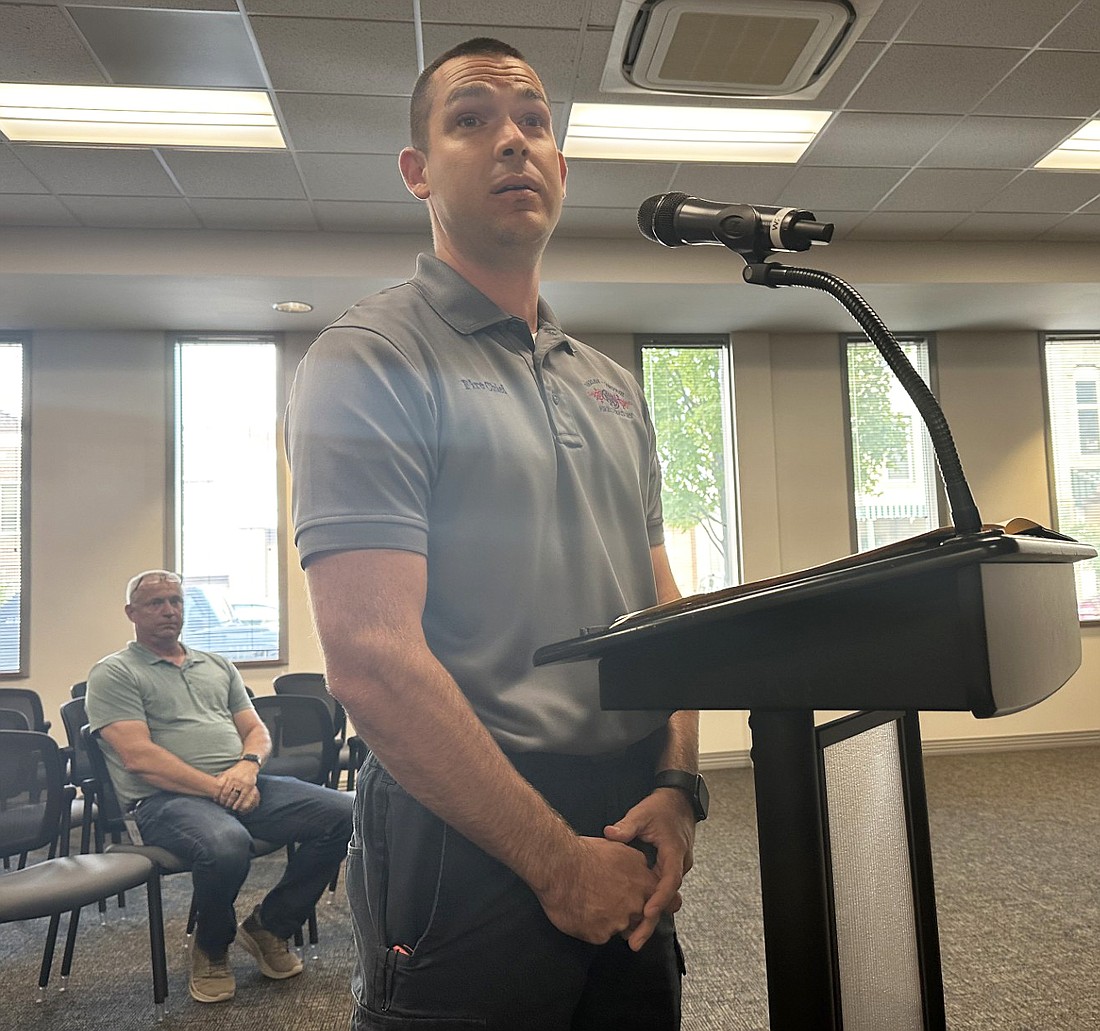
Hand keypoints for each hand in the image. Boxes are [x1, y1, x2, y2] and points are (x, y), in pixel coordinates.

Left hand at [214, 762, 259, 811]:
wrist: (249, 765)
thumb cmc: (235, 771)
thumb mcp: (226, 773)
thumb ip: (220, 779)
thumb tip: (211, 788)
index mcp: (227, 776)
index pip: (219, 787)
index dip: (216, 795)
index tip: (215, 800)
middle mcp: (233, 779)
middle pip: (225, 793)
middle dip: (222, 801)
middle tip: (221, 804)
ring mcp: (241, 783)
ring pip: (232, 796)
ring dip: (229, 803)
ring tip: (227, 806)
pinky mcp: (248, 786)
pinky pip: (242, 797)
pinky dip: (237, 803)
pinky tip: (234, 807)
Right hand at [533, 836, 658, 945]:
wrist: (558, 867)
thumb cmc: (584, 854)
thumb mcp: (618, 848)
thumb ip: (636, 862)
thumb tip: (642, 867)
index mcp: (642, 882)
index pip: (666, 902)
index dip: (658, 906)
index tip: (653, 909)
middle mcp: (635, 904)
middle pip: (641, 918)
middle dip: (629, 913)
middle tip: (608, 902)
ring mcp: (619, 921)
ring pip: (621, 928)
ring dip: (611, 920)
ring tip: (591, 903)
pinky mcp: (601, 935)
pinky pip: (601, 936)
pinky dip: (593, 927)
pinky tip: (581, 912)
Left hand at [603, 789, 695, 950]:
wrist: (679, 802)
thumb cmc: (661, 807)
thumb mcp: (643, 813)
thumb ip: (627, 825)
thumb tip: (610, 834)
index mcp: (675, 852)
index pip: (669, 881)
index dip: (658, 898)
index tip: (645, 912)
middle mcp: (679, 865)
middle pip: (667, 899)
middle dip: (651, 921)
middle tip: (634, 943)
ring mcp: (675, 869)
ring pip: (664, 898)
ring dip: (650, 917)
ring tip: (632, 939)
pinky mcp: (668, 870)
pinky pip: (660, 891)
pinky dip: (649, 904)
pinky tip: (634, 919)